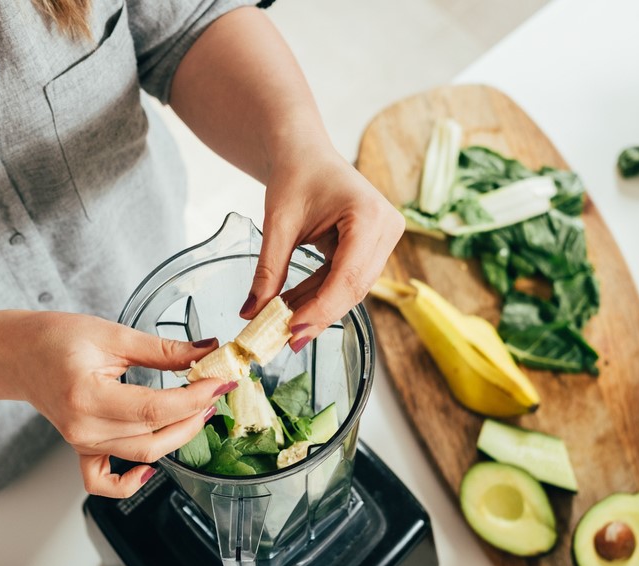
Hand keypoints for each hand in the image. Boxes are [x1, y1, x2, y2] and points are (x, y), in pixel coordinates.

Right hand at [13, 313, 234, 497]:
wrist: (20, 353)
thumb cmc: (56, 339)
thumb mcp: (113, 334)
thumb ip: (163, 349)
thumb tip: (206, 352)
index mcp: (87, 396)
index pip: (155, 408)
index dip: (194, 398)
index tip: (220, 383)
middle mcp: (83, 427)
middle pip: (154, 436)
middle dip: (193, 416)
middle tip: (214, 391)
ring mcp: (82, 443)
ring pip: (142, 455)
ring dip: (178, 436)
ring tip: (197, 409)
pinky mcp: (82, 449)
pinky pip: (104, 482)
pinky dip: (129, 483)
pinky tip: (150, 470)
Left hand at [243, 147, 404, 349]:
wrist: (304, 152)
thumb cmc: (295, 174)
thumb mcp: (277, 223)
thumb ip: (268, 270)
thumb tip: (252, 314)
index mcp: (369, 215)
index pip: (348, 276)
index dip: (322, 309)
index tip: (293, 332)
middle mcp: (386, 228)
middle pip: (354, 287)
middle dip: (319, 315)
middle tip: (286, 340)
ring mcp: (384, 239)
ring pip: (352, 289)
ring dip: (318, 307)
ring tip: (283, 325)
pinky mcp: (374, 247)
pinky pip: (347, 280)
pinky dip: (320, 294)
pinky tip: (294, 307)